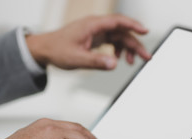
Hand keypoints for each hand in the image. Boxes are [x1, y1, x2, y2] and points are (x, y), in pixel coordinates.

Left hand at [25, 14, 150, 69]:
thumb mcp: (77, 59)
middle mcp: (96, 26)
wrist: (45, 49)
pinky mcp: (95, 38)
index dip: (133, 25)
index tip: (145, 31)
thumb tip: (114, 64)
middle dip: (135, 43)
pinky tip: (118, 60)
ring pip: (119, 37)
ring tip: (131, 62)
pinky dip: (118, 50)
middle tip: (146, 56)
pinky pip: (112, 41)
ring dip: (128, 49)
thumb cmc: (57, 50)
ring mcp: (96, 31)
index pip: (117, 21)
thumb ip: (96, 62)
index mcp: (92, 25)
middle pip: (122, 31)